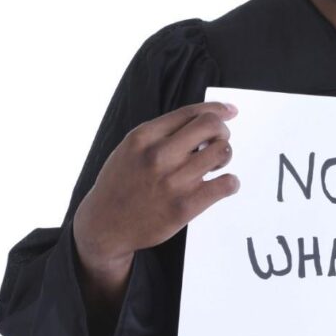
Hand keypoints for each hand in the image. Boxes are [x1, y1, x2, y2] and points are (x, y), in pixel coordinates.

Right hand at [73, 101, 239, 272]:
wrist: (104, 226)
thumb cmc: (123, 183)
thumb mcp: (132, 148)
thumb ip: (163, 132)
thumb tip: (206, 116)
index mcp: (143, 137)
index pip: (191, 112)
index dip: (217, 109)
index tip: (229, 111)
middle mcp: (158, 155)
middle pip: (211, 126)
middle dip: (222, 131)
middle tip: (217, 143)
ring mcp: (172, 182)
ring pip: (222, 152)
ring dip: (225, 156)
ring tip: (214, 166)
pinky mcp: (185, 207)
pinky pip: (226, 184)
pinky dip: (231, 182)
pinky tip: (222, 185)